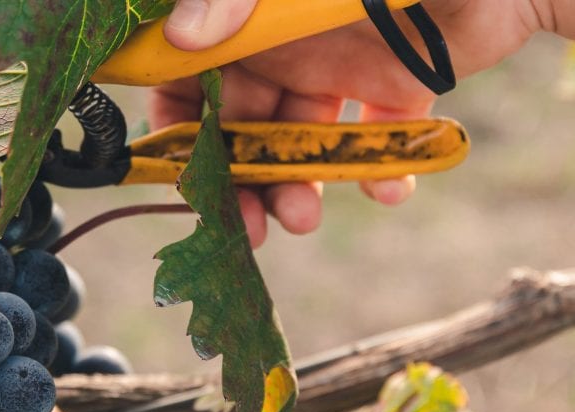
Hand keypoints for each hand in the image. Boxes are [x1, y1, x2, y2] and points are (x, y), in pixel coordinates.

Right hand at [151, 0, 544, 245]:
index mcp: (250, 16)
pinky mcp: (396, 85)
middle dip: (241, 184)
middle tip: (251, 228)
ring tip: (305, 218)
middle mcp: (284, 47)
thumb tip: (182, 36)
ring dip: (297, 188)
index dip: (178, 130)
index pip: (187, 79)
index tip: (185, 179)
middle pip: (241, 129)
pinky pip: (378, 142)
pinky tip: (389, 187)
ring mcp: (338, 68)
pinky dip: (380, 172)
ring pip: (301, 145)